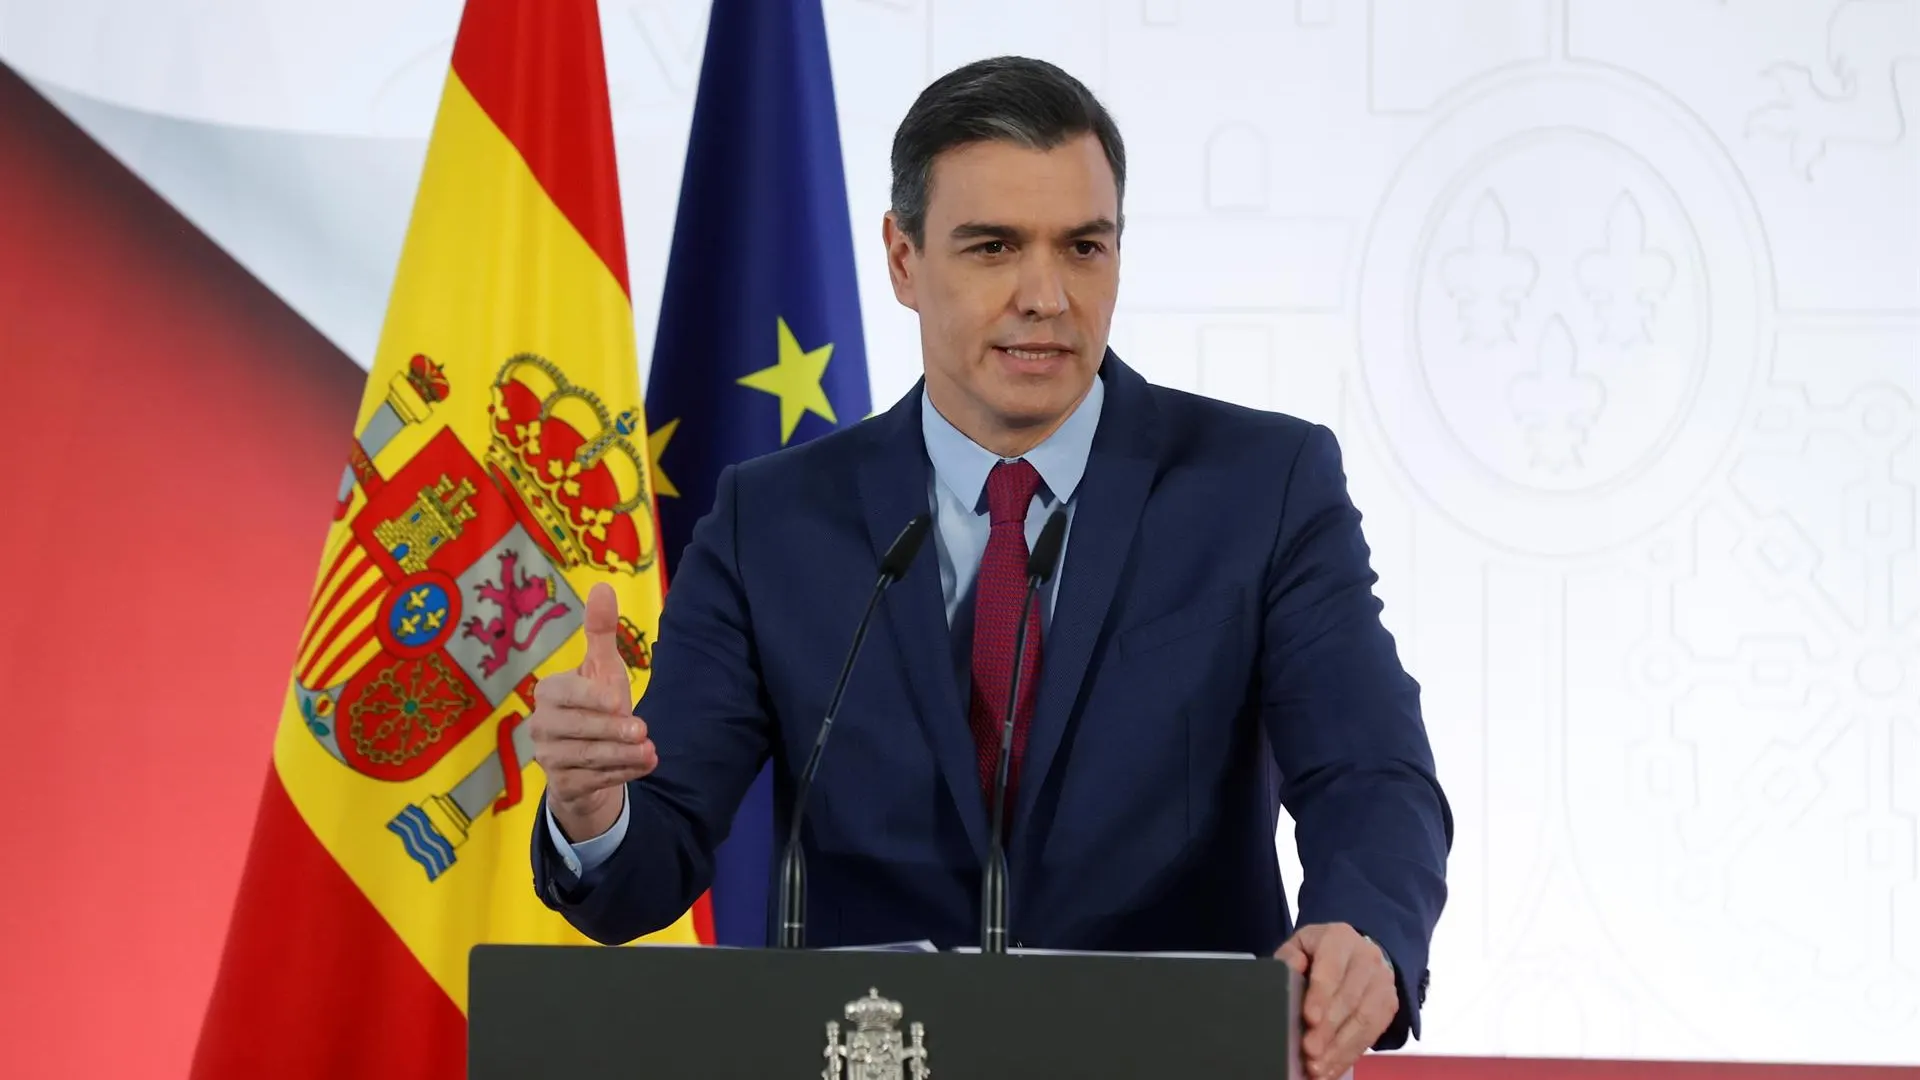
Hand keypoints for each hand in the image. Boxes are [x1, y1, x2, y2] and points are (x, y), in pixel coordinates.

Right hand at [529, 583, 656, 840]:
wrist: (587, 760)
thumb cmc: (596, 706)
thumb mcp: (602, 668)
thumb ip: (601, 632)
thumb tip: (602, 585)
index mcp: (548, 692)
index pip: (567, 694)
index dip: (592, 699)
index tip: (619, 702)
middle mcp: (540, 726)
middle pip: (578, 729)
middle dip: (613, 732)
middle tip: (644, 730)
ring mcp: (547, 759)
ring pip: (586, 758)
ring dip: (622, 756)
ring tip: (651, 752)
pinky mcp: (561, 786)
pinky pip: (591, 782)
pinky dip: (620, 775)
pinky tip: (643, 767)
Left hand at [1275, 923, 1397, 1079]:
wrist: (1356, 953)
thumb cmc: (1319, 953)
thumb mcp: (1300, 946)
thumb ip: (1289, 957)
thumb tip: (1289, 970)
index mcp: (1339, 938)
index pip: (1331, 968)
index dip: (1321, 995)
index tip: (1309, 1019)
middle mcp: (1367, 957)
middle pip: (1350, 998)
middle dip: (1329, 1029)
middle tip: (1309, 1052)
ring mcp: (1383, 981)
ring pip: (1364, 1020)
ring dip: (1340, 1048)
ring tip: (1318, 1068)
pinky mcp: (1390, 1004)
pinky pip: (1373, 1033)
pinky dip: (1351, 1054)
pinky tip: (1332, 1069)